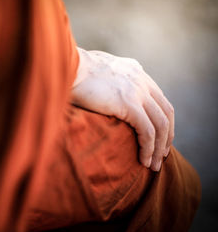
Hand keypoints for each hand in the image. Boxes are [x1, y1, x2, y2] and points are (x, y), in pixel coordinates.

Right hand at [71, 47, 174, 171]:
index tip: (157, 138)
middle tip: (160, 156)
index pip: (158, 98)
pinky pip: (147, 131)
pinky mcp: (128, 103)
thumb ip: (106, 77)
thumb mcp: (94, 69)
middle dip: (166, 136)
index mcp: (134, 70)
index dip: (162, 120)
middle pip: (166, 112)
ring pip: (160, 124)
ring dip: (159, 148)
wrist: (65, 66)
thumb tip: (99, 89)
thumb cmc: (71, 70)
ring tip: (153, 165)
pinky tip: (143, 160)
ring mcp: (137, 91)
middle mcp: (141, 79)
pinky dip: (148, 148)